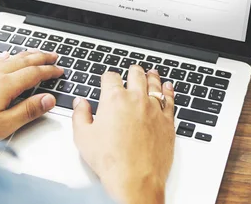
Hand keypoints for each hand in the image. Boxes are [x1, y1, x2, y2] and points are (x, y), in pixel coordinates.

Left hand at [0, 50, 62, 138]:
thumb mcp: (4, 125)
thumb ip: (28, 110)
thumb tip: (48, 99)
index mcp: (6, 85)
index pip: (34, 73)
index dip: (49, 71)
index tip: (59, 70)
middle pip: (24, 60)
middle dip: (41, 57)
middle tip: (54, 55)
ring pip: (10, 58)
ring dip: (26, 54)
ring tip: (36, 52)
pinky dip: (6, 56)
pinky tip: (6, 55)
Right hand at [72, 67, 174, 203]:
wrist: (135, 180)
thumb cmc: (110, 161)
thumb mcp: (83, 137)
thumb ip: (80, 115)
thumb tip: (80, 103)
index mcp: (114, 99)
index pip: (111, 77)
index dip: (107, 77)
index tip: (107, 79)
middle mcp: (136, 99)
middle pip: (136, 74)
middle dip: (132, 71)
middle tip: (132, 71)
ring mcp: (153, 109)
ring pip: (154, 84)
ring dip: (152, 76)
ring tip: (151, 73)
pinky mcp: (167, 121)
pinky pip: (170, 100)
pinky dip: (169, 91)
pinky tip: (168, 88)